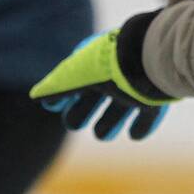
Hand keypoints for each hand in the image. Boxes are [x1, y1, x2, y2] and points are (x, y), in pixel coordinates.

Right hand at [29, 30, 175, 140]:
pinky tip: (134, 134)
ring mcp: (136, 86)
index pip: (73, 82)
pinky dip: (141, 127)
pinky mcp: (155, 97)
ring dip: (109, 124)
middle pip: (93, 98)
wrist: (151, 59)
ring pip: (119, 109)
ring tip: (102, 133)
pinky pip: (148, 116)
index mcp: (95, 66)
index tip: (53, 106)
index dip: (61, 95)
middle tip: (74, 123)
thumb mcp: (76, 75)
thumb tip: (38, 97)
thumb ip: (56, 86)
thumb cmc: (110, 65)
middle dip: (81, 112)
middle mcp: (115, 75)